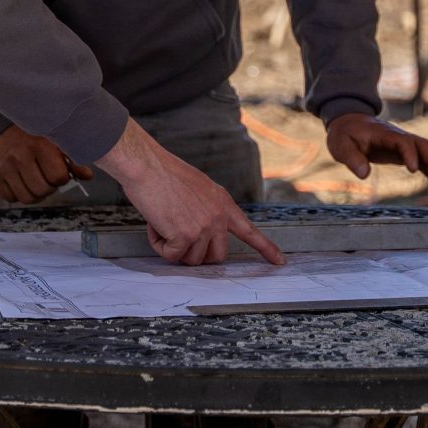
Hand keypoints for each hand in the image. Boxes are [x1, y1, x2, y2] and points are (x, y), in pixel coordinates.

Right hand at [0, 125, 92, 203]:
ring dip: (36, 195)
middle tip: (48, 179)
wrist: (4, 124)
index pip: (58, 177)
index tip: (59, 172)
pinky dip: (19, 195)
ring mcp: (5, 166)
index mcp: (40, 145)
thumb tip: (87, 176)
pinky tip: (23, 183)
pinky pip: (10, 198)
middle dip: (50, 188)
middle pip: (42, 191)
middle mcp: (20, 156)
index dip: (62, 178)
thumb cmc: (36, 133)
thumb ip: (73, 158)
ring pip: (26, 198)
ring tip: (37, 183)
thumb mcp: (56, 140)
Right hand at [98, 120, 284, 266]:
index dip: (266, 249)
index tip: (280, 262)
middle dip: (197, 254)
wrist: (148, 166)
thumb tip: (201, 234)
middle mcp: (218, 217)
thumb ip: (207, 209)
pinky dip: (159, 245)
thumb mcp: (199, 188)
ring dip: (174, 248)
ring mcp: (203, 227)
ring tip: (163, 223)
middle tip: (178, 238)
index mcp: (223, 204)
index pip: (249, 232)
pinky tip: (155, 225)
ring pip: (192, 259)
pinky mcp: (184, 235)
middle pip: (217, 256)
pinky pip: (171, 255)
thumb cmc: (165, 174)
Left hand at [325, 112, 427, 179]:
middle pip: (422, 144)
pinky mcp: (402, 151)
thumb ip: (352, 158)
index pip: (402, 141)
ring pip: (425, 150)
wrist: (349, 122)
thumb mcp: (340, 145)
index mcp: (383, 133)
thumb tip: (364, 174)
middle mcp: (397, 136)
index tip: (414, 170)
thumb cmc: (345, 134)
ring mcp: (402, 142)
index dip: (409, 154)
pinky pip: (420, 158)